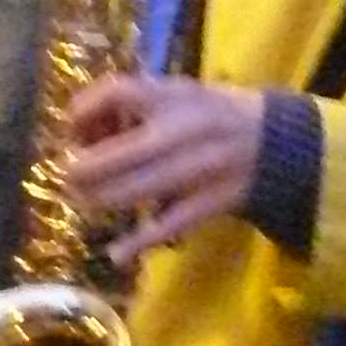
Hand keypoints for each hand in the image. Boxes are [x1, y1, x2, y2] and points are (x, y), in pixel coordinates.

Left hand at [63, 75, 269, 265]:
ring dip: (99, 201)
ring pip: (132, 191)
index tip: (71, 129)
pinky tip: (116, 253)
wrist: (278, 143)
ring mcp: (195, 169)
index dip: (84, 111)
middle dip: (81, 171)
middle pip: (115, 154)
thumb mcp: (180, 92)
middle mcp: (181, 130)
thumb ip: (137, 104)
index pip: (118, 93)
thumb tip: (83, 130)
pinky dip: (138, 243)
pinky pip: (166, 226)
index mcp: (174, 96)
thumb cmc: (217, 115)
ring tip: (85, 202)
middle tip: (67, 178)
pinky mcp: (207, 202)